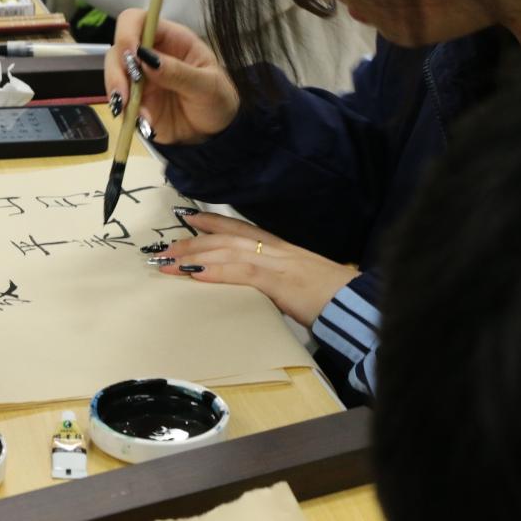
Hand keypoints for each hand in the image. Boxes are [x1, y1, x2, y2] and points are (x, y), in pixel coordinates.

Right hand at [105, 9, 239, 145]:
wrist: (214, 131)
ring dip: (119, 95)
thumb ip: (179, 72)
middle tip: (125, 96)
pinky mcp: (135, 101)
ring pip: (114, 76)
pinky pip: (120, 103)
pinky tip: (144, 125)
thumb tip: (147, 60)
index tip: (131, 56)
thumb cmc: (217, 99)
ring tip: (138, 117)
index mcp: (171, 39)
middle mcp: (150, 55)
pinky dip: (126, 115)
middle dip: (117, 72)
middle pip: (118, 50)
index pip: (139, 21)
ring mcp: (140, 79)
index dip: (128, 32)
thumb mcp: (207, 85)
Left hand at [156, 212, 359, 326]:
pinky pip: (240, 272)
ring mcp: (276, 262)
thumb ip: (274, 280)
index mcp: (280, 247)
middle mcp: (275, 248)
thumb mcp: (297, 282)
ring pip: (226, 251)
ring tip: (169, 262)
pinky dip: (214, 271)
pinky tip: (194, 274)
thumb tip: (254, 290)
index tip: (189, 217)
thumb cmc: (330, 296)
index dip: (213, 222)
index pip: (240, 228)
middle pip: (226, 238)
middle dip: (192, 242)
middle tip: (165, 248)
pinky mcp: (278, 281)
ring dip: (194, 256)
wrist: (355, 303)